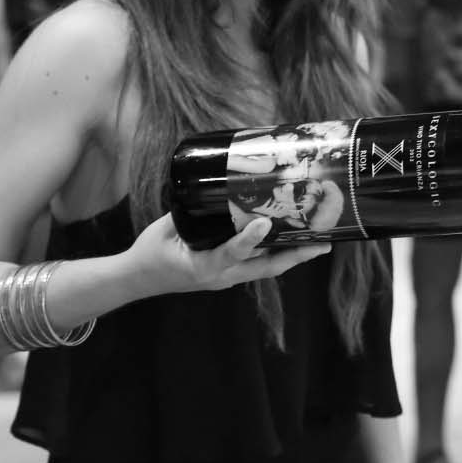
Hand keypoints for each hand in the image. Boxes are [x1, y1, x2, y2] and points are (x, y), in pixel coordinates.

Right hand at [126, 213, 330, 296]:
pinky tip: (296, 238)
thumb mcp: (164, 228)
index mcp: (200, 266)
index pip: (229, 254)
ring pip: (268, 267)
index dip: (248, 240)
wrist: (138, 279)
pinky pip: (259, 264)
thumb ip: (191, 210)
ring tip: (322, 240)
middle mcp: (220, 276)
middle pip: (265, 268)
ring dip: (294, 254)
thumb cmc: (150, 251)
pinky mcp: (230, 274)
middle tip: (323, 242)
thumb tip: (217, 183)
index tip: (264, 222)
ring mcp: (227, 278)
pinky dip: (279, 252)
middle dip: (295, 255)